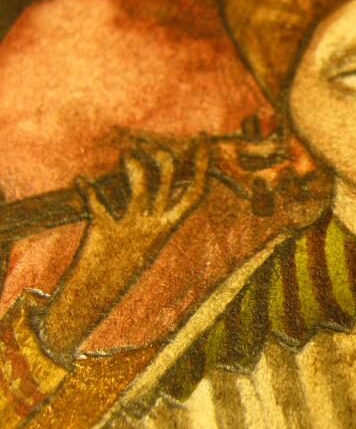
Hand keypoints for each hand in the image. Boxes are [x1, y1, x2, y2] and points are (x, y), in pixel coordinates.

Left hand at [41, 140, 209, 356]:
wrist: (99, 291)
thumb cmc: (125, 261)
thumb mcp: (150, 236)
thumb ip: (158, 209)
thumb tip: (162, 177)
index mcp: (169, 226)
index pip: (196, 191)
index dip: (202, 163)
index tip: (202, 138)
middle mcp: (154, 224)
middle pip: (169, 177)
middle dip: (162, 154)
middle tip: (149, 144)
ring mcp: (131, 226)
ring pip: (140, 181)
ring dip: (132, 161)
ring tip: (126, 153)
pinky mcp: (105, 228)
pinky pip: (97, 202)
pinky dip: (88, 188)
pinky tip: (81, 181)